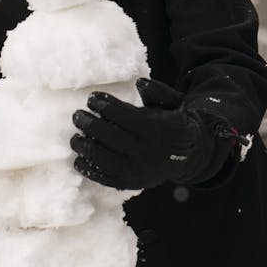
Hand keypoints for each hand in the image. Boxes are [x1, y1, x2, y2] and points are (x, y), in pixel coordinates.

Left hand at [69, 78, 230, 190]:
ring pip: (106, 160)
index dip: (106, 106)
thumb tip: (139, 82)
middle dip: (90, 125)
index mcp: (159, 131)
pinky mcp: (132, 184)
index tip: (92, 98)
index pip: (126, 117)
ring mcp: (139, 172)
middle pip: (112, 138)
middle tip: (77, 115)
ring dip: (85, 148)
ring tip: (75, 137)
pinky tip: (78, 158)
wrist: (190, 156)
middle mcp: (149, 153)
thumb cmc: (176, 124)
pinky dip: (89, 170)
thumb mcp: (175, 103)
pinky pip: (106, 179)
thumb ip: (158, 92)